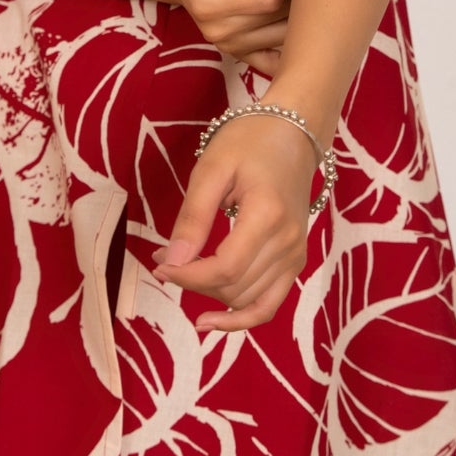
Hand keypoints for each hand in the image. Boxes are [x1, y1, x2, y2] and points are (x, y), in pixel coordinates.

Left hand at [151, 113, 320, 332]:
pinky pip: (271, 304)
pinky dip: (243, 317)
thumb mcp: (211, 170)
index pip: (225, 269)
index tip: (159, 264)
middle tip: (163, 261)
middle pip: (235, 287)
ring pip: (248, 300)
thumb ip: (193, 217)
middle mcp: (289, 243)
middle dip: (192, 282)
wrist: (292, 134)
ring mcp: (296, 256)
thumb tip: (172, 260)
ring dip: (210, 296)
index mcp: (268, 217)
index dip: (188, 276)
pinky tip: (213, 320)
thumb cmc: (248, 143)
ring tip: (180, 273)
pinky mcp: (296, 262)